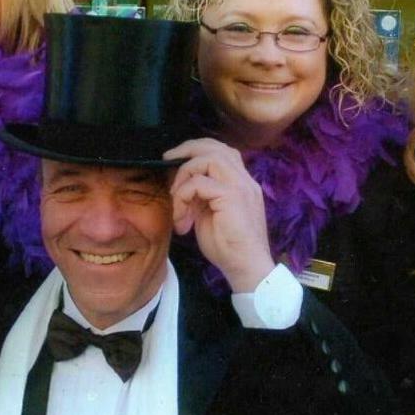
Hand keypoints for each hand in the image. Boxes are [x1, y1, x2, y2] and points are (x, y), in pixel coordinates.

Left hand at [163, 138, 273, 291]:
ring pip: (208, 158)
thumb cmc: (229, 247)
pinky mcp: (231, 196)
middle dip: (187, 149)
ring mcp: (240, 186)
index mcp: (241, 183)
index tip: (174, 161)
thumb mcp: (209, 215)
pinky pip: (199, 183)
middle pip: (216, 147)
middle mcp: (244, 180)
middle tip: (167, 159)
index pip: (222, 152)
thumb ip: (201, 196)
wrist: (246, 267)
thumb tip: (182, 186)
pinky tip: (181, 217)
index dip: (196, 151)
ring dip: (184, 174)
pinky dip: (183, 196)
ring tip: (175, 198)